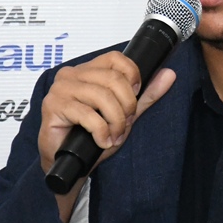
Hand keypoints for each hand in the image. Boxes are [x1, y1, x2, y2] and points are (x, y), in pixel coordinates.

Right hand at [37, 52, 175, 219]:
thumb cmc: (92, 137)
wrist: (68, 163)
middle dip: (127, 105)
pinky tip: (102, 141)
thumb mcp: (124, 114)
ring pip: (101, 96)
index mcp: (87, 70)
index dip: (132, 76)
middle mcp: (71, 74)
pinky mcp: (53, 107)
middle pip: (112, 78)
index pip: (116, 58)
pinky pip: (87, 115)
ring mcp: (60, 89)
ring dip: (115, 121)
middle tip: (125, 124)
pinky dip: (101, 131)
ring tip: (114, 136)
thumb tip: (169, 75)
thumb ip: (145, 95)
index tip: (135, 97)